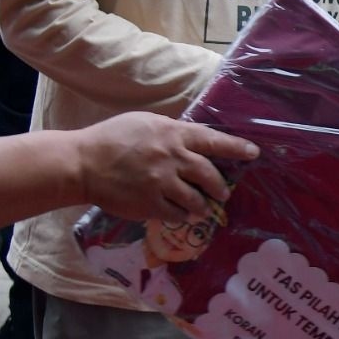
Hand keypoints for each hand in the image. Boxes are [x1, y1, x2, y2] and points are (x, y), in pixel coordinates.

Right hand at [75, 112, 259, 222]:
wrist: (84, 163)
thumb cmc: (113, 138)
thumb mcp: (145, 123)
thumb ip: (170, 131)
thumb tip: (191, 140)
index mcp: (173, 134)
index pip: (213, 141)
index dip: (236, 148)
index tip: (253, 153)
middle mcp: (172, 158)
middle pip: (209, 174)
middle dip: (220, 186)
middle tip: (224, 192)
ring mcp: (162, 183)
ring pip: (196, 199)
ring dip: (203, 205)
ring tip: (204, 207)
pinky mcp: (151, 204)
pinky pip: (177, 214)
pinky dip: (183, 215)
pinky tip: (182, 215)